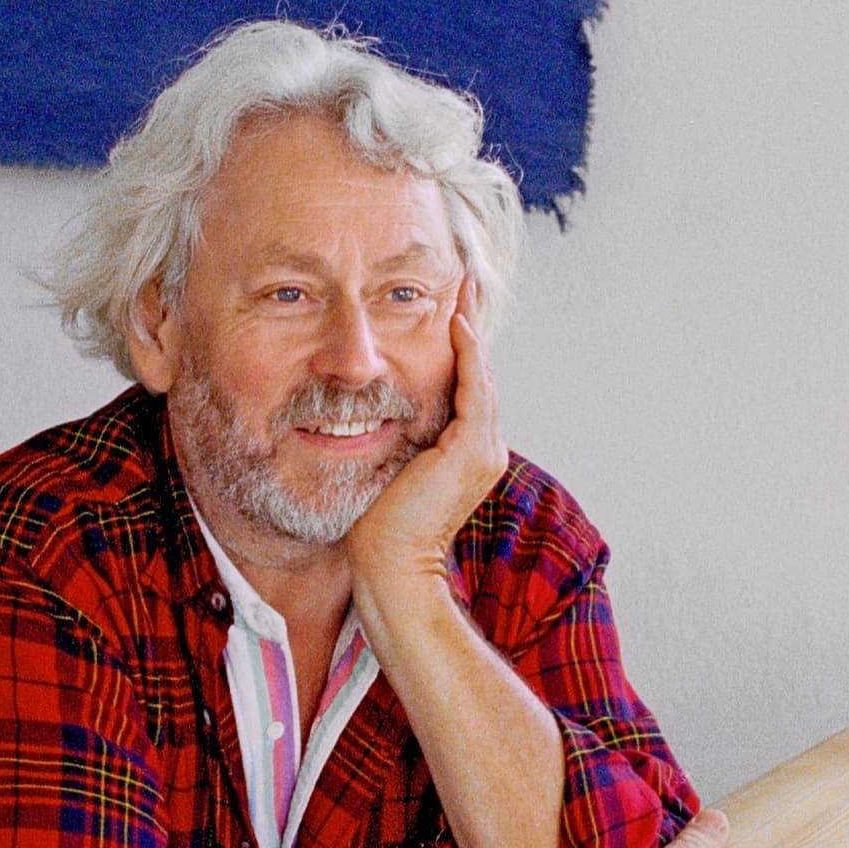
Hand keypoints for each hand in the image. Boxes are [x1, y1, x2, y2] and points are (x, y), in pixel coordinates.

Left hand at [347, 279, 506, 588]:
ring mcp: (482, 449)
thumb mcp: (387, 468)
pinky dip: (467, 354)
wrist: (389, 564)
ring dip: (470, 329)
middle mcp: (483, 448)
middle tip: (462, 283)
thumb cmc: (377, 526)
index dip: (459, 346)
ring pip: (479, 376)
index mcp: (465, 453)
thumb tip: (365, 412)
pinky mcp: (471, 449)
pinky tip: (456, 324)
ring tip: (462, 291)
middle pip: (478, 373)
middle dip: (469, 326)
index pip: (465, 387)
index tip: (448, 309)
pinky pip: (473, 389)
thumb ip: (392, 438)